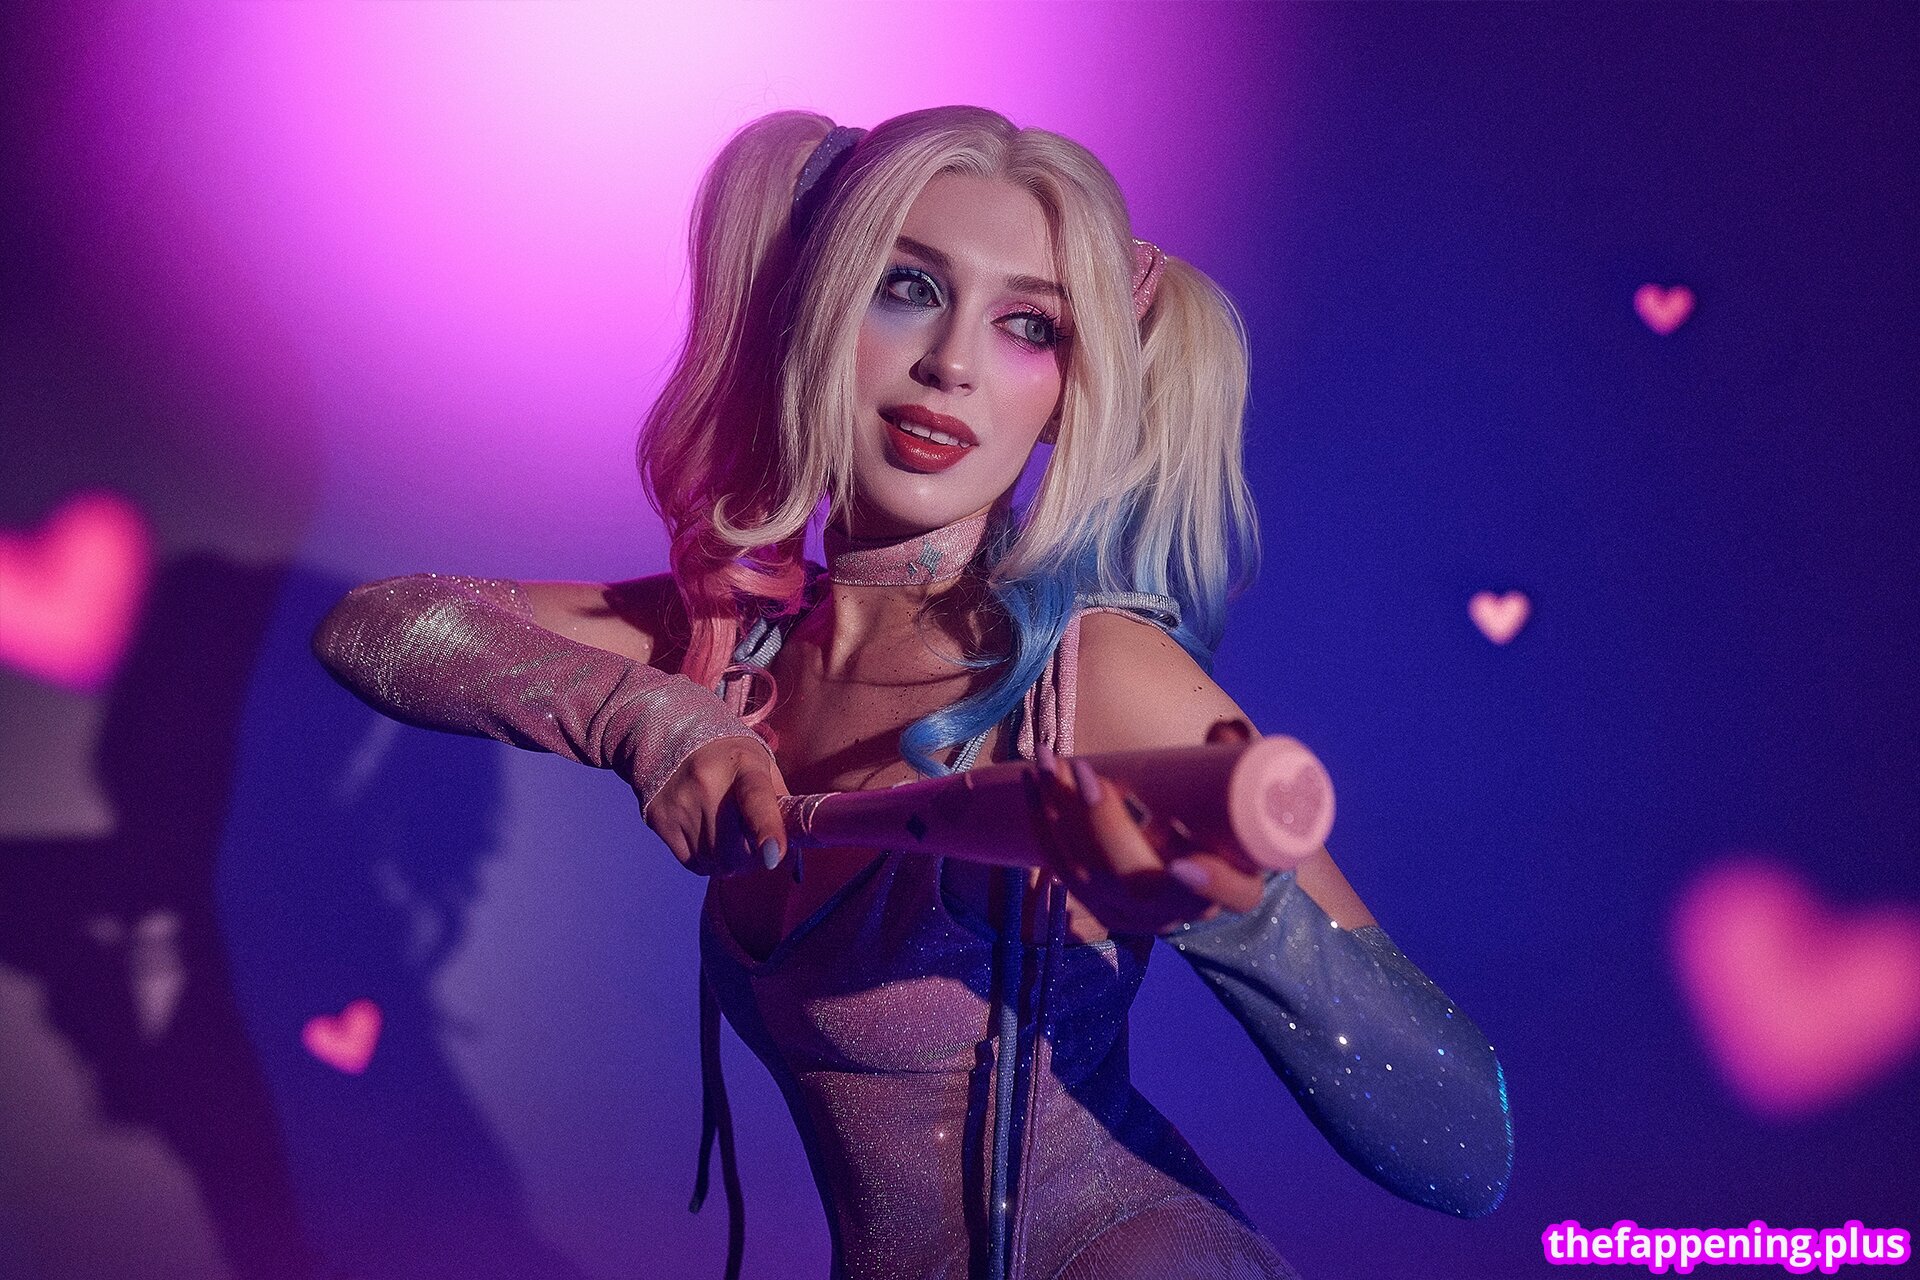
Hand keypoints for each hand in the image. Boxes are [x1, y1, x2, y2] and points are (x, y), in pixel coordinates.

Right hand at [644, 736, 789, 876]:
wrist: (673, 735)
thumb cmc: (731, 759)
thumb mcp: (762, 766)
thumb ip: (780, 803)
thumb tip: (796, 843)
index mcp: (744, 765)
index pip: (756, 800)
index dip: (766, 830)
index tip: (773, 856)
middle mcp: (707, 783)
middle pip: (735, 850)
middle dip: (750, 858)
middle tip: (752, 843)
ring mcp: (680, 802)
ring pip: (714, 863)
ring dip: (728, 861)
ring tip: (727, 835)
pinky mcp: (659, 819)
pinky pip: (693, 864)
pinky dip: (706, 861)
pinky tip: (706, 837)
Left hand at [1025, 720, 1267, 934]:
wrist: (1191, 855)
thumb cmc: (1228, 818)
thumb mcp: (1246, 791)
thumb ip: (1242, 760)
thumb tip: (1225, 731)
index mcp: (1236, 889)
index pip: (1234, 895)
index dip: (1211, 885)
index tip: (1182, 864)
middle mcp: (1177, 911)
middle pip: (1136, 881)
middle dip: (1104, 825)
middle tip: (1088, 772)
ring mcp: (1128, 912)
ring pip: (1086, 870)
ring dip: (1060, 810)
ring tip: (1049, 758)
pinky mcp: (1092, 900)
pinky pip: (1059, 863)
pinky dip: (1041, 819)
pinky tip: (1032, 778)